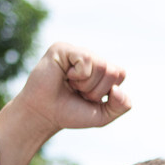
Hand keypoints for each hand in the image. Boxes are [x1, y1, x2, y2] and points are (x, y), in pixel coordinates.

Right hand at [14, 42, 130, 135]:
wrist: (44, 115)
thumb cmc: (70, 113)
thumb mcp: (103, 115)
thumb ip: (121, 106)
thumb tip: (118, 89)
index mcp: (100, 69)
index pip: (120, 73)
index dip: (107, 91)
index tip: (89, 97)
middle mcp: (90, 57)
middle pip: (112, 70)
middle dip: (96, 90)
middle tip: (78, 92)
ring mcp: (76, 51)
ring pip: (101, 65)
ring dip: (86, 85)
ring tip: (71, 86)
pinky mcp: (62, 48)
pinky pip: (85, 60)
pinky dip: (78, 76)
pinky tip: (64, 77)